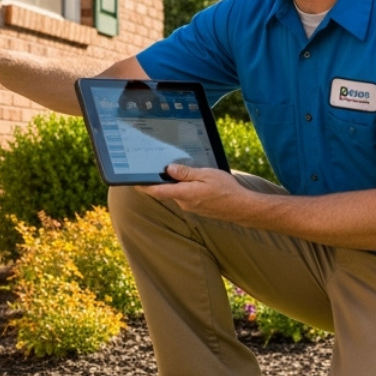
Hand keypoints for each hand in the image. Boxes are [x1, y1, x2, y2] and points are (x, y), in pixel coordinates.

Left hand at [140, 164, 256, 221]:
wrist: (242, 207)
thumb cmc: (227, 190)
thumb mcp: (206, 175)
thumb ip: (186, 173)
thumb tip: (169, 169)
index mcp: (185, 194)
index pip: (158, 191)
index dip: (144, 186)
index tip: (134, 181)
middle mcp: (185, 203)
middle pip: (166, 191)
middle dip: (161, 181)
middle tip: (154, 167)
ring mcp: (191, 207)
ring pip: (177, 193)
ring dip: (175, 184)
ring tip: (176, 170)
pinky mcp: (197, 208)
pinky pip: (185, 196)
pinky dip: (184, 188)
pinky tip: (192, 180)